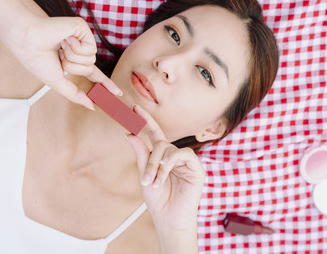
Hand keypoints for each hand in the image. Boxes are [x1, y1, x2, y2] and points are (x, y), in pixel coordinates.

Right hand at [10, 15, 121, 108]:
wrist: (27, 40)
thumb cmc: (37, 59)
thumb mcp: (57, 81)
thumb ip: (74, 94)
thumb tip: (91, 106)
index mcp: (73, 61)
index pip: (93, 75)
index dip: (105, 83)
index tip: (117, 93)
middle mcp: (79, 49)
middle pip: (90, 69)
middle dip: (72, 67)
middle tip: (58, 56)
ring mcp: (82, 38)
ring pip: (91, 60)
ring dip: (72, 58)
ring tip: (59, 47)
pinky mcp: (83, 29)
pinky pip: (90, 49)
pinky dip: (75, 48)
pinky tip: (65, 39)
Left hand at [126, 105, 204, 232]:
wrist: (169, 219)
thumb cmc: (158, 200)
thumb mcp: (144, 175)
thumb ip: (141, 154)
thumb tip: (129, 133)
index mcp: (162, 157)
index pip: (155, 133)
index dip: (146, 120)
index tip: (134, 108)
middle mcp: (175, 157)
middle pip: (161, 143)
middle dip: (150, 160)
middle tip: (146, 179)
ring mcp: (187, 162)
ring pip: (170, 149)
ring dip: (159, 166)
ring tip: (155, 182)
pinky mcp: (197, 169)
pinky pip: (184, 154)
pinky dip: (172, 161)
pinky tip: (166, 170)